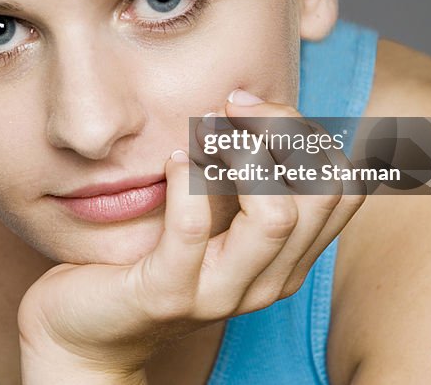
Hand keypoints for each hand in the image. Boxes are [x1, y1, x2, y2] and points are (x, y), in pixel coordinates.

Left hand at [17, 91, 365, 383]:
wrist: (88, 329)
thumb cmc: (148, 256)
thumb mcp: (209, 213)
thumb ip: (240, 176)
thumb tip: (253, 101)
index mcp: (288, 258)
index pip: (343, 186)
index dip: (308, 132)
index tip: (253, 107)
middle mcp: (268, 280)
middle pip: (319, 191)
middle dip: (279, 128)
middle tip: (230, 106)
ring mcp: (220, 293)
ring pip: (274, 214)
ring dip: (239, 152)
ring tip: (204, 129)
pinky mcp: (167, 295)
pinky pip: (192, 226)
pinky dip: (187, 178)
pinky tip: (171, 161)